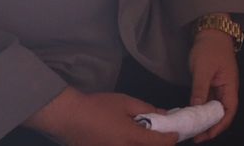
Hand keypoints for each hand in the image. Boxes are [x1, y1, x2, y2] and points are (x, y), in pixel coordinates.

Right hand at [25, 87, 169, 145]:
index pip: (159, 143)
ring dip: (143, 144)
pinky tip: (128, 138)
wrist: (68, 117)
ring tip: (142, 134)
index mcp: (131, 137)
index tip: (176, 134)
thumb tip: (164, 114)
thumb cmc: (98, 107)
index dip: (171, 139)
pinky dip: (130, 145)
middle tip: (161, 134)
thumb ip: (146, 109)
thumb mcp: (125, 102)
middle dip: (157, 144)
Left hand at [188, 28, 239, 140]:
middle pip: (222, 112)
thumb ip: (199, 89)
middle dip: (211, 126)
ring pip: (214, 108)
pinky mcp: (212, 83)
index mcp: (230, 86)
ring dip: (205, 119)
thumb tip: (195, 109)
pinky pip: (208, 100)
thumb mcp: (202, 69)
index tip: (206, 135)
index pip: (229, 111)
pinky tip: (192, 114)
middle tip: (196, 136)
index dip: (220, 125)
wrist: (211, 30)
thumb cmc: (210, 48)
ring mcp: (219, 86)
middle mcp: (227, 89)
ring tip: (193, 129)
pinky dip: (201, 109)